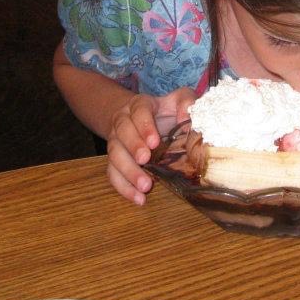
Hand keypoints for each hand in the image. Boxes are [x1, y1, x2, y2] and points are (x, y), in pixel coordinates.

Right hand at [105, 87, 196, 204]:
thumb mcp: (178, 100)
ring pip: (114, 154)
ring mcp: (116, 140)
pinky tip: (138, 198)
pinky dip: (124, 187)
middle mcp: (123, 121)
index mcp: (139, 105)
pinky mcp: (114, 160)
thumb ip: (186, 102)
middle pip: (122, 131)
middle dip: (133, 146)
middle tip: (145, 160)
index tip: (154, 141)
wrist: (143, 118)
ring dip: (128, 171)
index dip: (144, 125)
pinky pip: (112, 173)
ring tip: (145, 185)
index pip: (139, 111)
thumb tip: (186, 118)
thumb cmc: (166, 111)